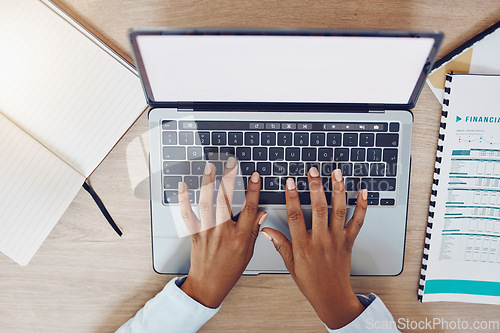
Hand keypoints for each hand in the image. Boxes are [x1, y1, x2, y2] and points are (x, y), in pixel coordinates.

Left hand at [178, 157, 266, 307]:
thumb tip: (261, 212)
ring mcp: (207, 232)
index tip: (255, 175)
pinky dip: (183, 200)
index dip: (254, 190)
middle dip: (229, 179)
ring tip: (210, 167)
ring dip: (208, 183)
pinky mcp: (194, 234)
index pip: (251, 209)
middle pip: (226, 201)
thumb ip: (254, 230)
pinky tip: (183, 186)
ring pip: (207, 203)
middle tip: (231, 162)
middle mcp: (224, 232)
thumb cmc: (229, 270)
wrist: (208, 284)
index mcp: (240, 237)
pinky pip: (187, 215)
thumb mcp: (248, 252)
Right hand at [261, 167, 367, 328]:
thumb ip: (279, 244)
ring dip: (338, 189)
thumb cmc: (311, 282)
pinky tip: (363, 192)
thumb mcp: (290, 264)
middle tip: (313, 171)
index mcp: (303, 245)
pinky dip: (362, 206)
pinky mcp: (349, 241)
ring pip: (339, 210)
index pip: (295, 216)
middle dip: (315, 187)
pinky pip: (357, 222)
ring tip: (336, 173)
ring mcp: (336, 239)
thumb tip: (266, 231)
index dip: (292, 197)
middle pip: (319, 208)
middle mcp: (321, 240)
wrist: (332, 296)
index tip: (290, 182)